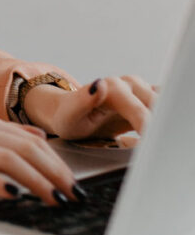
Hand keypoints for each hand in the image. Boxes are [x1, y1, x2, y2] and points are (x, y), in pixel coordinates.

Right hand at [0, 113, 81, 206]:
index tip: (76, 186)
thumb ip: (1, 136)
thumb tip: (40, 139)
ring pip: (6, 158)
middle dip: (55, 173)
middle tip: (74, 195)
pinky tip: (13, 195)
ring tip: (54, 199)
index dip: (58, 163)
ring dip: (36, 180)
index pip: (31, 141)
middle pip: (24, 148)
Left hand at [22, 75, 156, 143]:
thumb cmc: (68, 116)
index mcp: (114, 88)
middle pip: (158, 108)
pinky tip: (158, 134)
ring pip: (165, 105)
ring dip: (164, 122)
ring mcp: (140, 90)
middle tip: (157, 150)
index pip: (141, 113)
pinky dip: (165, 119)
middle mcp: (130, 85)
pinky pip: (164, 106)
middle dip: (161, 128)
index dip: (150, 132)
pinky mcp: (146, 98)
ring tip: (158, 142)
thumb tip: (99, 84)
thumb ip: (83, 100)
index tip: (151, 148)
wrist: (68, 111)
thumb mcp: (70, 113)